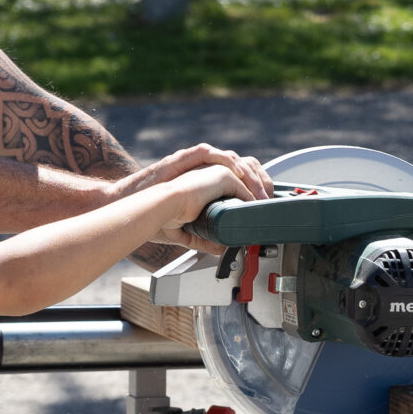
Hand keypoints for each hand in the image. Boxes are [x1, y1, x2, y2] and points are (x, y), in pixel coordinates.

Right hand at [113, 146, 271, 253]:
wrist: (144, 208)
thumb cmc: (154, 214)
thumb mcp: (185, 228)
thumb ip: (203, 236)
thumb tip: (219, 249)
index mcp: (202, 177)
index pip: (236, 173)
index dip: (252, 185)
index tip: (261, 202)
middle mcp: (207, 168)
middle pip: (246, 164)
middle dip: (261, 181)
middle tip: (269, 201)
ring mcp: (209, 167)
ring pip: (245, 166)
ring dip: (258, 183)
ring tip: (265, 200)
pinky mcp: (211, 173)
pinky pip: (237, 178)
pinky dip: (248, 190)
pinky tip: (253, 202)